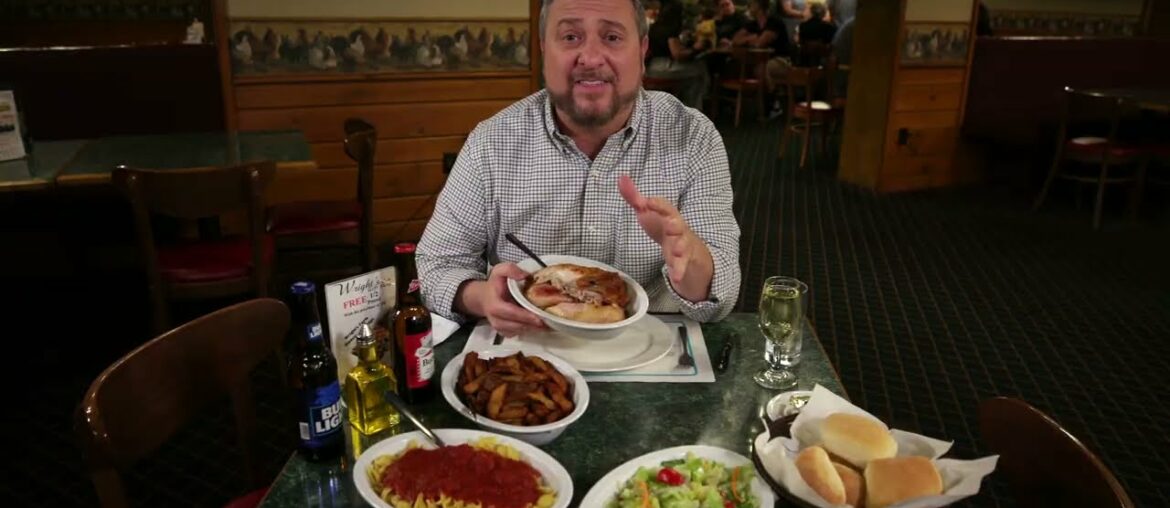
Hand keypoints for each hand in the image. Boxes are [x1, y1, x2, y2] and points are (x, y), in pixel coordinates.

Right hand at [462, 263, 544, 335]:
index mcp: (495, 305)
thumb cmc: (494, 285)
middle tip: (550, 322)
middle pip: (518, 325)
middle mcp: (496, 320)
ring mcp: (500, 328)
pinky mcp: (505, 332)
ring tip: (549, 324)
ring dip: (534, 328)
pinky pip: (519, 333)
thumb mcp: (499, 271)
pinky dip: (530, 329)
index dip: (525, 316)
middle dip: (534, 325)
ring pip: (520, 331)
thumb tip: (524, 275)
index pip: (511, 313)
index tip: (539, 318)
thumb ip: (510, 269)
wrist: (484, 298)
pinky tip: (539, 324)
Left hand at [618, 175, 711, 293]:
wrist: (686, 248)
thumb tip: (621, 177)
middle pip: (678, 225)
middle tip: (669, 224)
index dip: (658, 204)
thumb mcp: (647, 212)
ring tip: (676, 250)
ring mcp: (682, 245)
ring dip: (680, 248)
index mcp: (668, 215)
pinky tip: (675, 277)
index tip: (648, 201)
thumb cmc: (663, 226)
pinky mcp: (683, 262)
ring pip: (683, 246)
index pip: (665, 207)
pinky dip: (679, 271)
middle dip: (674, 224)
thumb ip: (634, 197)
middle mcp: (678, 229)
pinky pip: (682, 266)